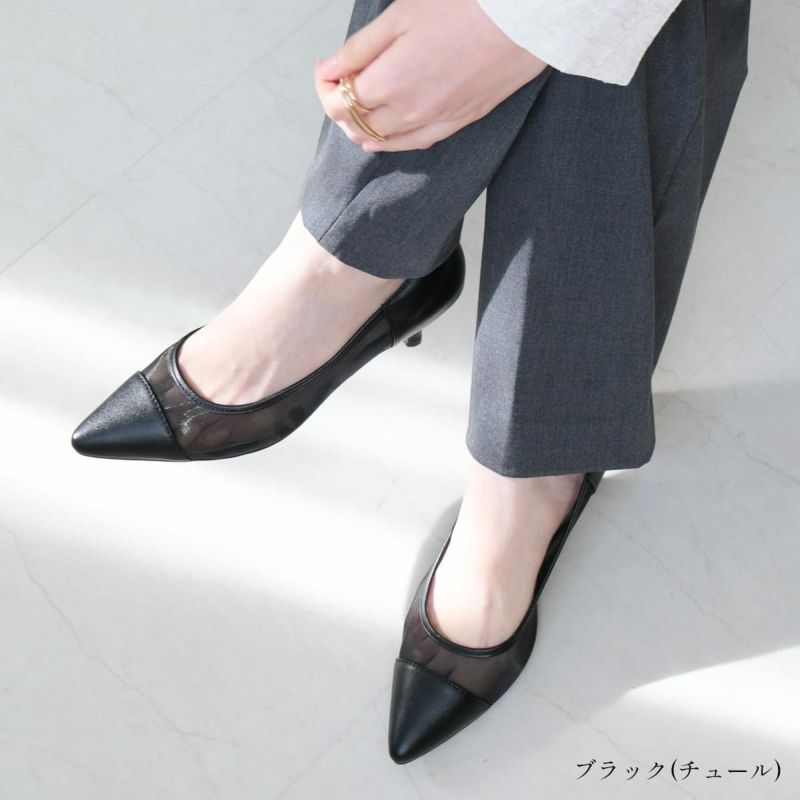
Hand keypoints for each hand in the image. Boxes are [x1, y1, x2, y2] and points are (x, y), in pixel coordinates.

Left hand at [313, 0, 548, 151]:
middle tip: (338, 83)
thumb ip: (360, 49)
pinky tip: (383, 133)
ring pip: (381, 141)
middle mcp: (407, 113)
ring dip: (361, 127)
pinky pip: (413, 144)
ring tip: (357, 108)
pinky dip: (390, 141)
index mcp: (390, 82)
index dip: (323, 87)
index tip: (325, 70)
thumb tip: (329, 70)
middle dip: (337, 105)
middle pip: (355, 125)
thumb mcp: (401, 16)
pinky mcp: (455, 125)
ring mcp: (432, 123)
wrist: (522, 24)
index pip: (337, 101)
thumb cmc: (465, 8)